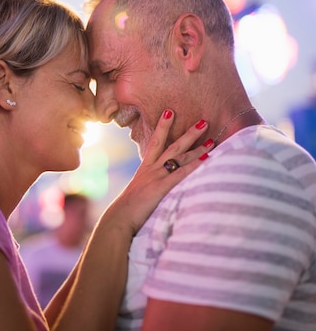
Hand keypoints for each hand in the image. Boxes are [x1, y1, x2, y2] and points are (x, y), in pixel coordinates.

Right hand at [102, 110, 212, 236]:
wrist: (119, 218)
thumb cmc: (127, 210)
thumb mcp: (137, 193)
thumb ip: (147, 187)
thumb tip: (154, 188)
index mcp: (145, 169)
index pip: (156, 142)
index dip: (163, 126)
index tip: (169, 112)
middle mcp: (152, 169)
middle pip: (172, 145)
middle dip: (188, 133)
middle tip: (203, 121)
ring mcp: (157, 177)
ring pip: (180, 157)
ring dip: (197, 148)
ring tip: (211, 139)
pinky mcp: (161, 187)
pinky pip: (181, 174)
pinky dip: (195, 165)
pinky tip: (207, 159)